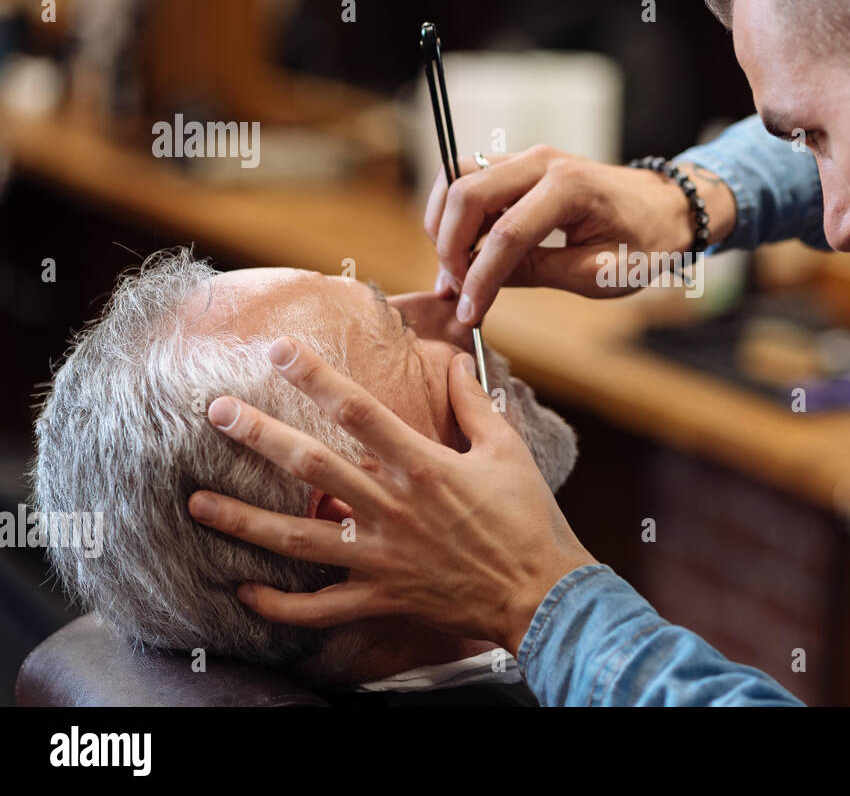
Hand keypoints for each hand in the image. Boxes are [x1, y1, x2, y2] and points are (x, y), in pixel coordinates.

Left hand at [187, 338, 595, 655]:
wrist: (542, 593)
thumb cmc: (527, 520)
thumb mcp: (507, 451)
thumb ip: (474, 404)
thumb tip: (455, 360)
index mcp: (424, 468)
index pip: (360, 412)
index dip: (317, 377)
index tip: (280, 351)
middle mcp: (393, 510)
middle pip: (313, 468)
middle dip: (260, 436)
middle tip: (216, 412)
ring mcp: (382, 558)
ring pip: (299, 540)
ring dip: (244, 522)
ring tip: (197, 503)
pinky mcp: (382, 598)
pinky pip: (319, 609)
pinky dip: (278, 607)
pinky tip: (243, 593)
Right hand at [425, 145, 736, 323]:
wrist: (668, 206)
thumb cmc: (645, 242)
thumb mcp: (599, 272)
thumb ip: (538, 272)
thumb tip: (482, 283)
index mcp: (570, 188)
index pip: (506, 234)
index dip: (479, 278)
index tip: (468, 312)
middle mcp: (543, 162)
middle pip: (467, 194)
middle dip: (449, 245)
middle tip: (453, 288)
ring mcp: (529, 157)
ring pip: (458, 177)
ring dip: (444, 222)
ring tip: (454, 267)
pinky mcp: (521, 163)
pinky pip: (471, 177)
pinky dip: (456, 210)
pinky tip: (465, 245)